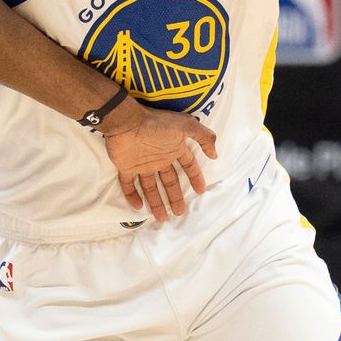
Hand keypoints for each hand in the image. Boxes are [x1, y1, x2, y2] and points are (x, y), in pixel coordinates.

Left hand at [100, 102, 218, 221]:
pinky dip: (132, 196)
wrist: (127, 121)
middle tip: (180, 213)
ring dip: (156, 202)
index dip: (195, 178)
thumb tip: (215, 155)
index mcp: (173, 149)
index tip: (201, 191)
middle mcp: (159, 158)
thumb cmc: (156, 124)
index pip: (188, 166)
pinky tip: (138, 207)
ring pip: (150, 187)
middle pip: (170, 181)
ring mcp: (142, 164)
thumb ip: (204, 137)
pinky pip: (128, 184)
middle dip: (175, 197)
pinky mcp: (126, 167)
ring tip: (162, 218)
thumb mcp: (186, 126)